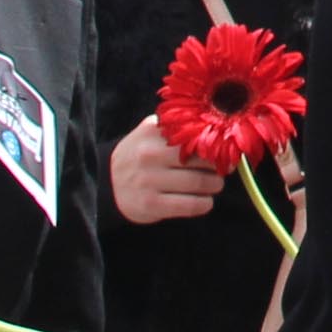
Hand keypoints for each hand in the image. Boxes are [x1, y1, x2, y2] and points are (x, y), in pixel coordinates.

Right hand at [108, 124, 224, 225]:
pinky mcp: (151, 204)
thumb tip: (215, 128)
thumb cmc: (138, 155)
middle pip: (201, 159)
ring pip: (199, 183)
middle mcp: (150, 154)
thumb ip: (174, 127)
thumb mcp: (149, 134)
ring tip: (214, 185)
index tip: (225, 150)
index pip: (195, 136)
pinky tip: (205, 201)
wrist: (106, 183)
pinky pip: (190, 205)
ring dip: (214, 186)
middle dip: (218, 166)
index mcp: (152, 133)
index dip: (215, 144)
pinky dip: (204, 204)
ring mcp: (150, 180)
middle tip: (223, 170)